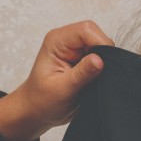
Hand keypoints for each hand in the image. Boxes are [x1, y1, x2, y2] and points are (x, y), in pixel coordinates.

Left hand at [0, 20, 112, 140]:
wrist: (36, 111)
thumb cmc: (41, 101)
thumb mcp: (62, 89)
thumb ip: (81, 74)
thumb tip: (100, 60)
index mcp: (57, 41)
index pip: (86, 30)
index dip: (100, 44)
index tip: (104, 65)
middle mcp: (66, 40)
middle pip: (96, 34)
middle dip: (103, 53)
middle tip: (100, 75)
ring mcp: (75, 49)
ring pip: (101, 45)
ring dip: (104, 61)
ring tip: (95, 80)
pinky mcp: (82, 58)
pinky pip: (101, 56)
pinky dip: (104, 67)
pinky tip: (96, 80)